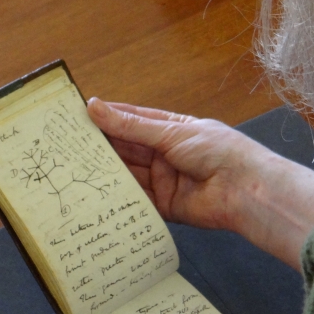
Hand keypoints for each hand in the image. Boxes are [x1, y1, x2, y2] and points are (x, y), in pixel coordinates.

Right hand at [87, 99, 313, 270]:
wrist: (246, 190)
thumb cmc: (218, 151)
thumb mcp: (171, 132)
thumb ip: (131, 126)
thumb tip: (95, 107)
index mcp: (172, 129)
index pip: (132, 121)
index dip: (107, 118)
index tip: (78, 115)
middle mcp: (166, 154)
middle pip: (127, 148)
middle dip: (102, 146)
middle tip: (68, 144)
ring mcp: (164, 180)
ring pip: (128, 173)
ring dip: (106, 170)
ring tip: (74, 166)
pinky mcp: (164, 206)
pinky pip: (136, 200)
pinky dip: (118, 195)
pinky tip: (96, 191)